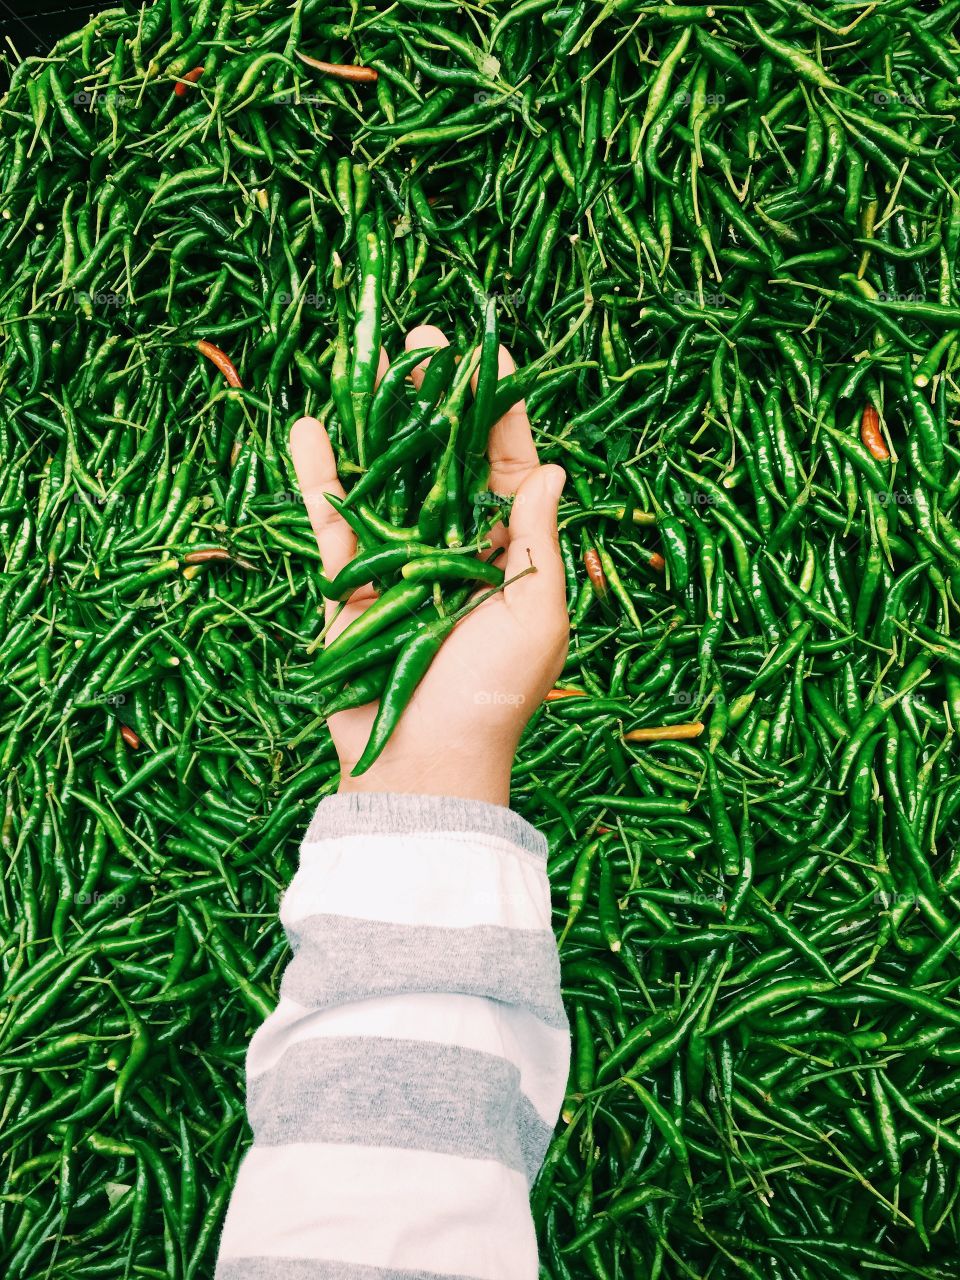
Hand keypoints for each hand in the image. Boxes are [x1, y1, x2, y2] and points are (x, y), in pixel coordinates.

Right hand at [289, 325, 568, 806]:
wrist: (425, 764)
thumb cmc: (495, 699)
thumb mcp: (538, 618)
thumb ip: (537, 540)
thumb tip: (551, 466)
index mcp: (508, 552)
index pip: (506, 467)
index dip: (499, 413)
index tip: (493, 356)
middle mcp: (453, 547)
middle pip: (443, 458)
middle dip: (435, 398)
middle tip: (425, 337)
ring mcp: (399, 561)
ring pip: (386, 476)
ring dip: (378, 419)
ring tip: (371, 357)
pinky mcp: (350, 582)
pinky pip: (331, 521)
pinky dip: (320, 478)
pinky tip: (310, 428)